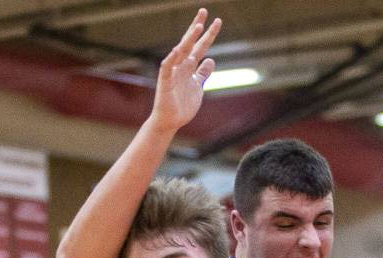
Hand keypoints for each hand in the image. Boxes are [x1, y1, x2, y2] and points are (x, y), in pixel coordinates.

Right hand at [152, 8, 221, 133]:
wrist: (171, 121)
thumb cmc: (183, 104)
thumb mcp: (198, 86)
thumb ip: (203, 73)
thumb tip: (211, 59)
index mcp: (190, 67)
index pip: (200, 47)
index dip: (208, 35)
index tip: (217, 21)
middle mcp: (181, 65)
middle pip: (191, 43)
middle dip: (198, 28)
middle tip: (205, 11)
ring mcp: (173, 72)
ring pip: (181, 52)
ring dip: (189, 39)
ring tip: (198, 27)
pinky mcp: (165, 82)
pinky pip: (167, 68)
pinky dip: (171, 59)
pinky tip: (176, 50)